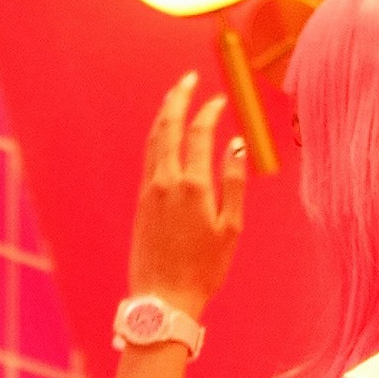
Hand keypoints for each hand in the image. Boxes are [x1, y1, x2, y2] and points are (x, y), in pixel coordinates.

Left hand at [127, 70, 246, 318]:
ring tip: (174, 96)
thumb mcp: (230, 229)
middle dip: (178, 98)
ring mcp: (150, 190)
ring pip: (154, 140)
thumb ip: (234, 184)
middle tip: (188, 78)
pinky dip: (157, 137)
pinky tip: (164, 134)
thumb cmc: (203, 270)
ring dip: (164, 114)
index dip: (210, 112)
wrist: (162, 299)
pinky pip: (148, 158)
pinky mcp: (141, 201)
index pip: (201, 134)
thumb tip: (237, 147)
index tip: (219, 100)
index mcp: (194, 186)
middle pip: (170, 127)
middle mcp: (167, 181)